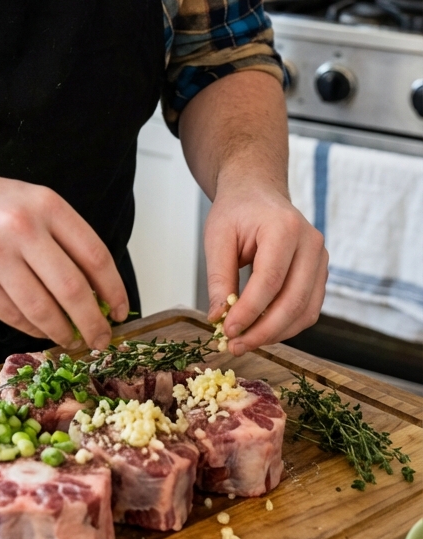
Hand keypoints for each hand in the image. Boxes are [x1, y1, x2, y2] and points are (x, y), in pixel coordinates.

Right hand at [0, 167, 125, 350]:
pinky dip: (31, 328)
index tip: (121, 311)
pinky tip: (40, 329)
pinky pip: (12, 315)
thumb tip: (97, 291)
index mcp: (45, 204)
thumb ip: (61, 238)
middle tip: (101, 339)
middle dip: (93, 322)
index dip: (114, 290)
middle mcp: (22, 227)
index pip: (94, 255)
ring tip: (71, 338)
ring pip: (43, 309)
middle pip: (73, 289)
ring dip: (62, 331)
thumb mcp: (29, 201)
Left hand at [204, 179, 327, 355]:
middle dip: (263, 330)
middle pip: (293, 301)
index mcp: (285, 227)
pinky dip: (286, 326)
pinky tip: (261, 331)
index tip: (227, 331)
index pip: (270, 280)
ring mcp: (321, 259)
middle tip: (235, 345)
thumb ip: (219, 277)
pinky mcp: (320, 274)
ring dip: (275, 334)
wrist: (257, 192)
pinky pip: (308, 309)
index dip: (249, 311)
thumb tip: (219, 318)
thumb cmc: (236, 211)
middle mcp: (311, 243)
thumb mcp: (217, 236)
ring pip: (306, 311)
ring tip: (245, 342)